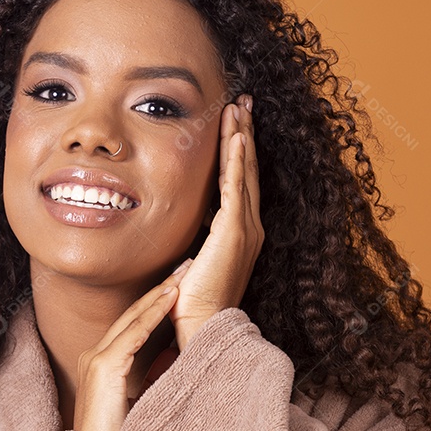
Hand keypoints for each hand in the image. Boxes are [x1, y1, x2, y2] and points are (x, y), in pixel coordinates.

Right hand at [73, 260, 191, 430]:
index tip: (180, 283)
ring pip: (133, 318)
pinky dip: (152, 315)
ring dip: (159, 294)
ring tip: (182, 275)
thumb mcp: (139, 399)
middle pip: (134, 312)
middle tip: (185, 266)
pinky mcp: (104, 369)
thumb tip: (175, 358)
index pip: (135, 322)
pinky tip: (169, 299)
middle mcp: (96, 354)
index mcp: (104, 361)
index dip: (157, 300)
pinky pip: (132, 335)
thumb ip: (151, 376)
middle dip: (161, 288)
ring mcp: (97, 359)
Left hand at [169, 93, 263, 350]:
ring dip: (241, 136)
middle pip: (247, 169)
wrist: (203, 328)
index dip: (239, 150)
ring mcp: (245, 228)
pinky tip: (237, 137)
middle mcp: (249, 227)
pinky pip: (237, 188)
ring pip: (243, 171)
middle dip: (244, 133)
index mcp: (239, 233)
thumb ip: (193, 243)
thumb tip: (181, 235)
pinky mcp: (235, 232)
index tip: (235, 123)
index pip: (239, 180)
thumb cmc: (193, 304)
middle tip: (243, 102)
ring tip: (238, 107)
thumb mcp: (193, 262)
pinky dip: (238, 160)